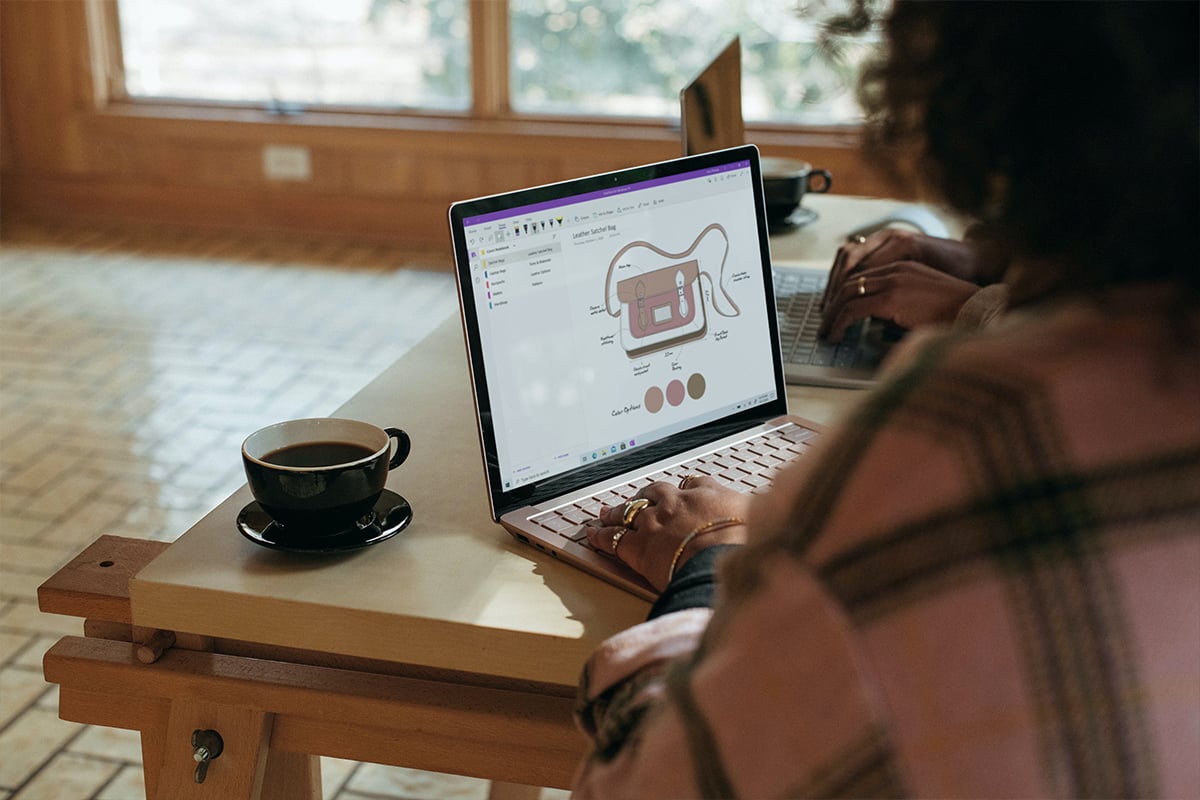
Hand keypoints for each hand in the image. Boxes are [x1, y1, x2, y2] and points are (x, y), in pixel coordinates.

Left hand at [585, 476, 749, 591]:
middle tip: (636, 499)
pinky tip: (592, 535)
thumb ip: (759, 513)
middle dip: (644, 496)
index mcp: (707, 494)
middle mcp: (677, 503)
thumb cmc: (745, 543)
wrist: (720, 559)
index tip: (681, 491)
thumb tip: (773, 509)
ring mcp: (655, 522)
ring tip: (605, 513)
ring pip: (629, 512)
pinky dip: (600, 536)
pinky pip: (613, 537)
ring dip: (616, 512)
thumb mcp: (762, 520)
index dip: (685, 489)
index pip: (693, 484)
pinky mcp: (638, 546)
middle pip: (655, 493)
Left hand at [820, 229, 982, 342]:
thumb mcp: (920, 302)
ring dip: (832, 315)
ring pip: (846, 295)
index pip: (861, 276)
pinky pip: (853, 309)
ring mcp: (893, 280)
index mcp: (902, 266)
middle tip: (824, 323)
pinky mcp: (892, 297)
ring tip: (826, 333)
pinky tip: (836, 335)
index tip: (834, 311)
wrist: (976, 310)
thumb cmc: (954, 312)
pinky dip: (839, 323)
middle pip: (849, 282)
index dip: (842, 294)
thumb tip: (876, 323)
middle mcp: (895, 268)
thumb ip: (897, 305)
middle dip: (832, 304)